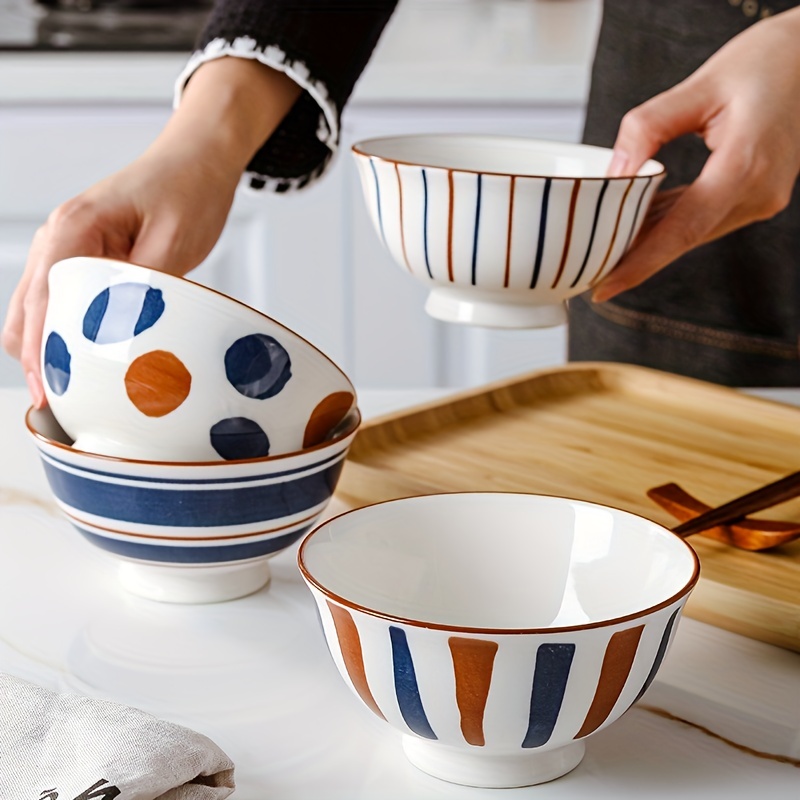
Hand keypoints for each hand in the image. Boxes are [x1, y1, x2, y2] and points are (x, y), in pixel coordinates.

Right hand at [2, 56, 300, 406]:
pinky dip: (66, 332)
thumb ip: (146, 287)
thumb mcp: (176, 240)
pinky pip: (62, 303)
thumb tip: (127, 338)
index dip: (43, 350)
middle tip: (63, 404)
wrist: (198, 159)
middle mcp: (59, 238)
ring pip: (37, 310)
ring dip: (49, 349)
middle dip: (38, 358)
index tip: (52, 391)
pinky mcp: (86, 259)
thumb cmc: (188, 188)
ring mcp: (68, 248)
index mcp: (74, 228)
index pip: (42, 299)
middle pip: (26, 311)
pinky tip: (87, 360)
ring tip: (73, 392)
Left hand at [592, 7, 799, 302]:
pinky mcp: (755, 193)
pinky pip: (703, 217)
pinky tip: (637, 219)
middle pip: (682, 237)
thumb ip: (649, 126)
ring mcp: (760, 197)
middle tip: (586, 269)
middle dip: (633, 256)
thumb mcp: (701, 84)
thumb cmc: (767, 61)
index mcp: (745, 166)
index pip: (681, 231)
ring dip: (649, 238)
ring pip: (692, 231)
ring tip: (602, 246)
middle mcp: (757, 192)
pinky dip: (669, 220)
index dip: (639, 265)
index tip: (603, 288)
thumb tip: (614, 172)